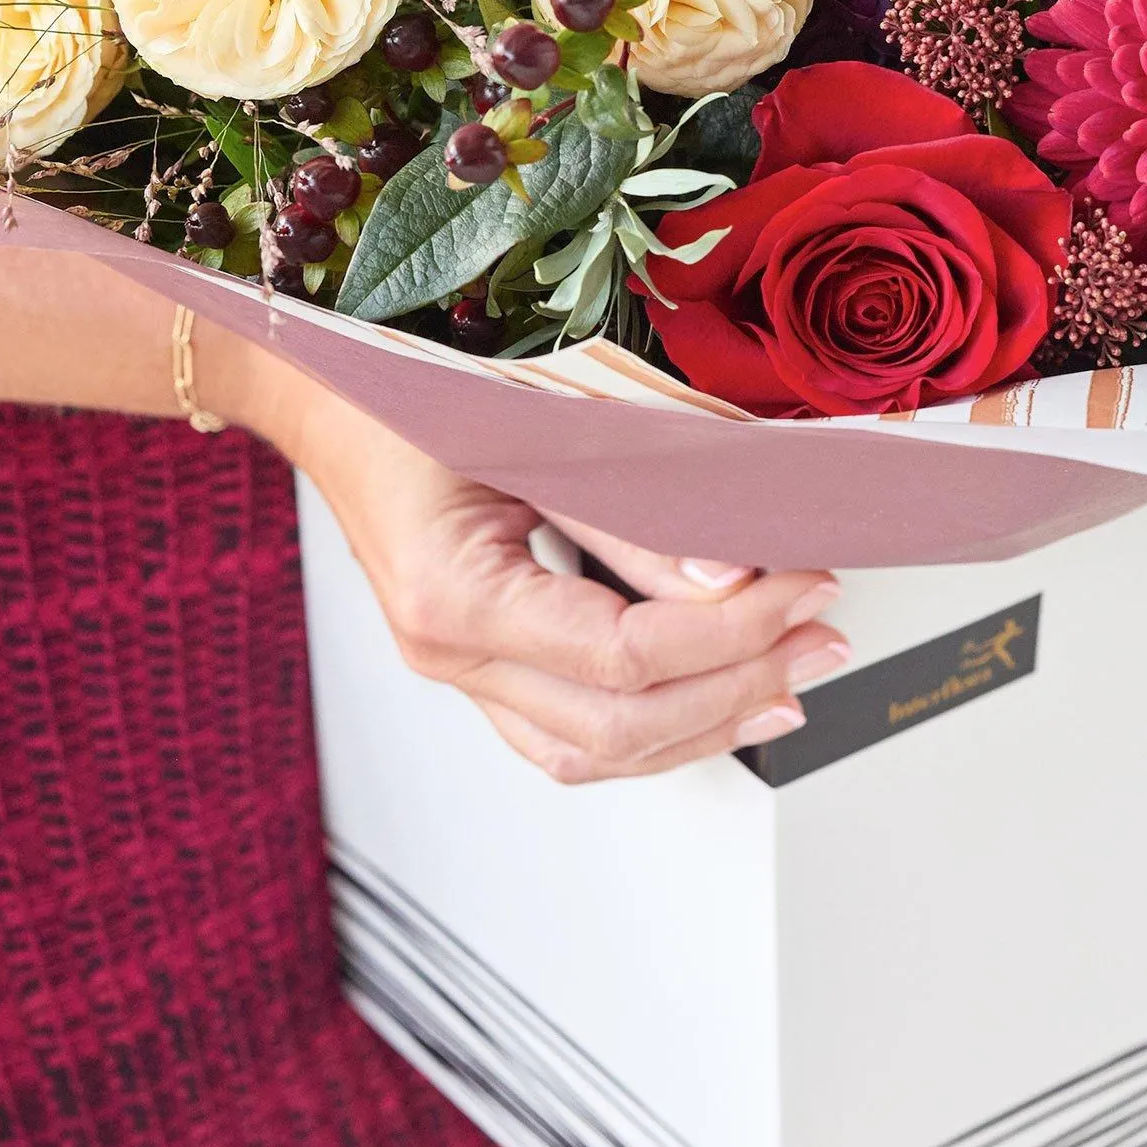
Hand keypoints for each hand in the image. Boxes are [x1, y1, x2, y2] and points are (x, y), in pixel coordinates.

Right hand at [260, 371, 848, 784]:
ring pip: (593, 755)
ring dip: (705, 723)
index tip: (805, 584)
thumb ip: (630, 510)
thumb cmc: (410, 392)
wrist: (326, 397)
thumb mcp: (531, 427)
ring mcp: (454, 670)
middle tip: (821, 635)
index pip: (624, 656)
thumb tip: (732, 575)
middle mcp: (446, 652)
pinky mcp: (473, 664)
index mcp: (452, 595)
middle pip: (618, 726)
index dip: (733, 631)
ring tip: (791, 679)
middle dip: (739, 685)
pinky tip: (714, 699)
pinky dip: (652, 727)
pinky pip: (567, 735)